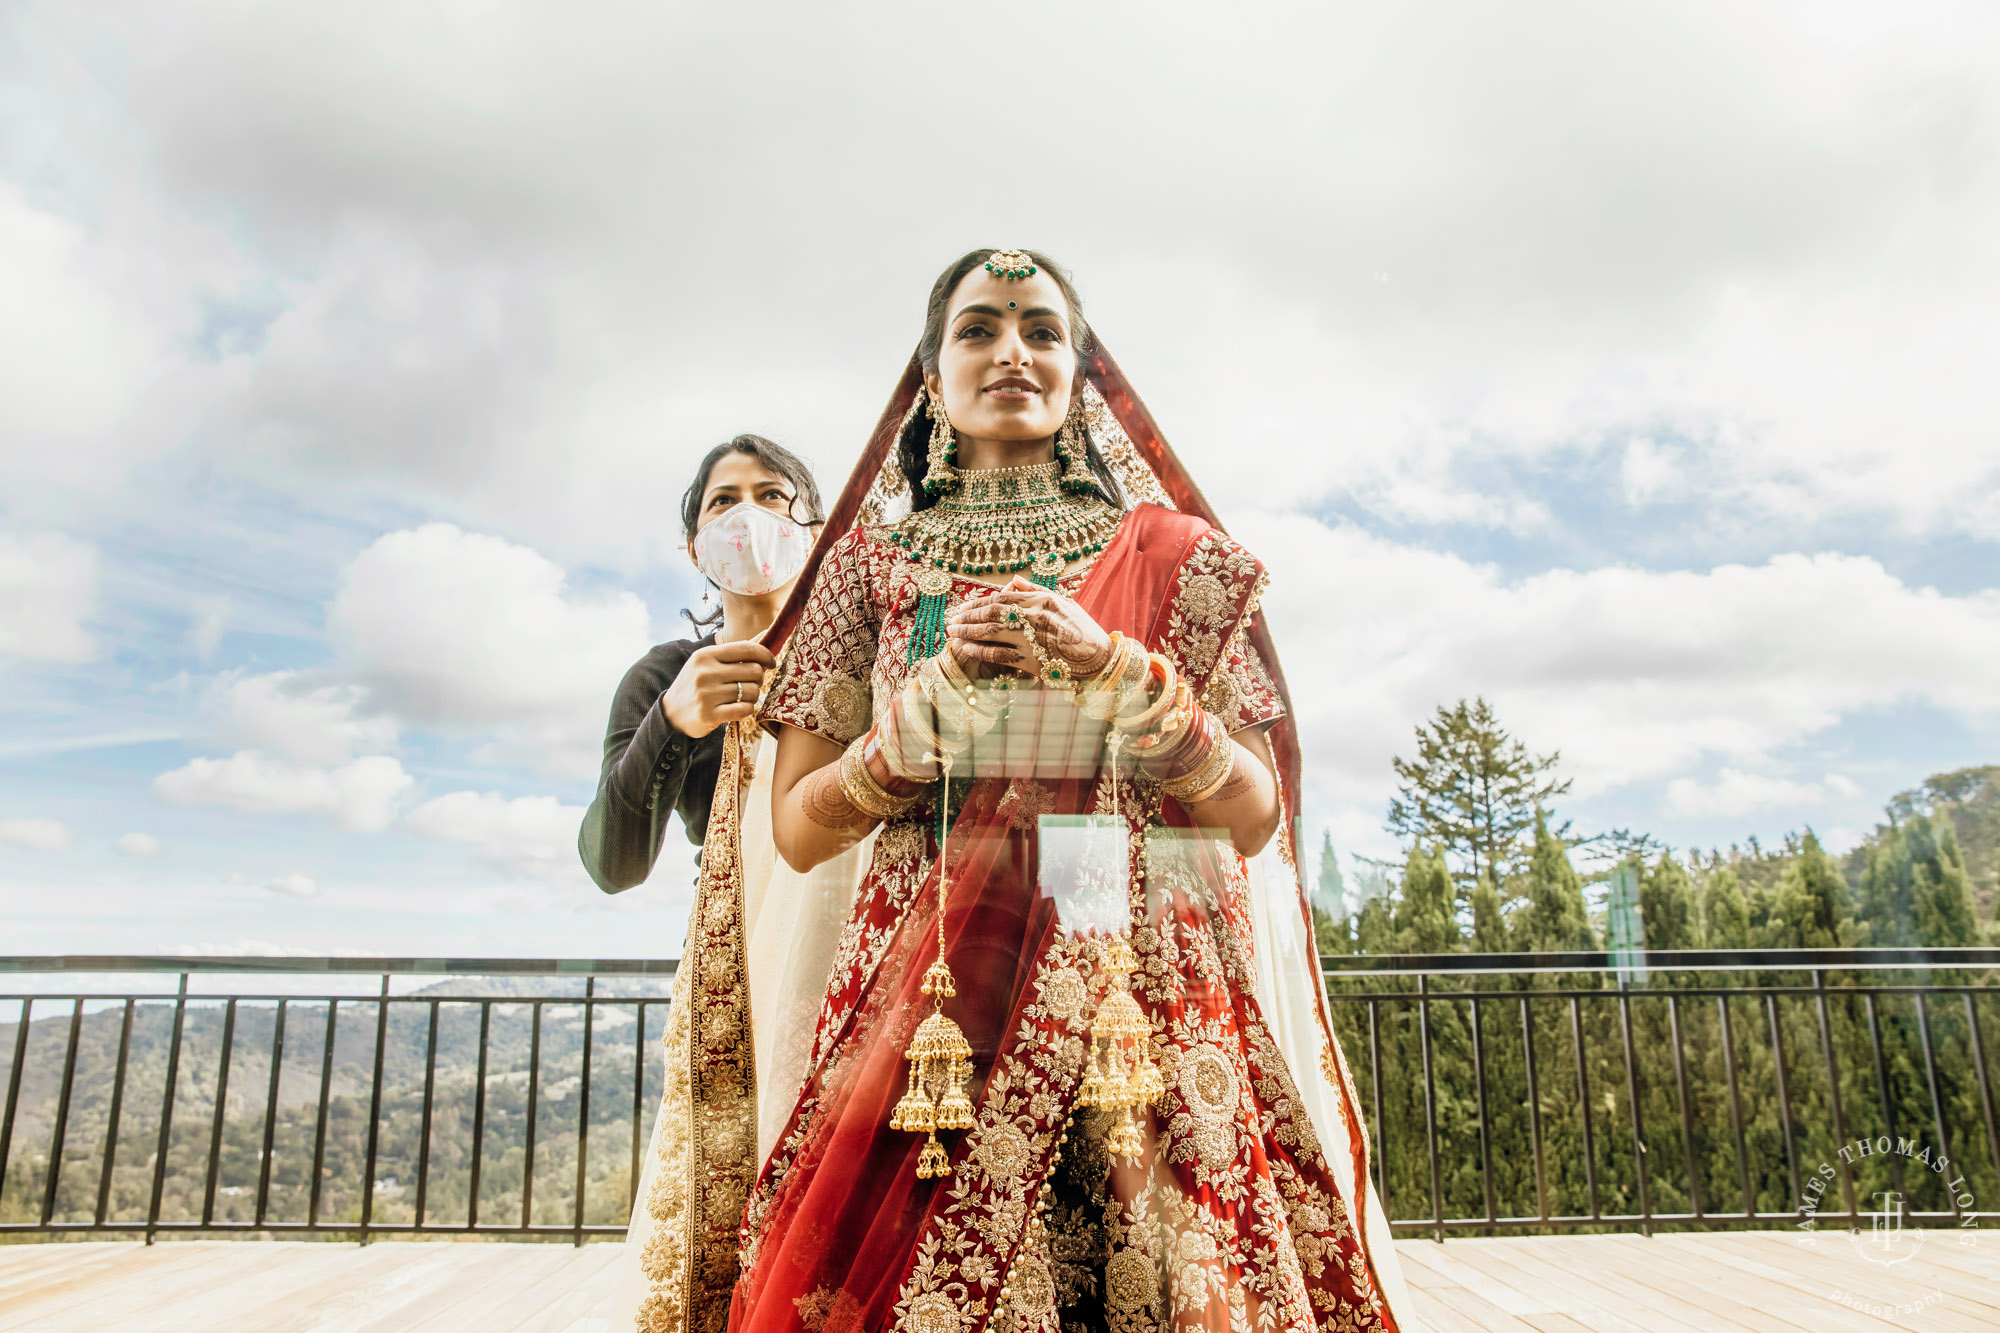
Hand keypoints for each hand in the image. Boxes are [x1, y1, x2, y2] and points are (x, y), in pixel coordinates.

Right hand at [661, 640, 777, 737]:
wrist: (671, 714)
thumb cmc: (696, 684)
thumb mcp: (708, 663)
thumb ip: (737, 651)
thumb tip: (766, 634)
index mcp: (706, 655)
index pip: (746, 648)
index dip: (765, 655)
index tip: (771, 663)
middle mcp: (706, 672)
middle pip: (754, 671)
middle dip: (757, 679)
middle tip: (749, 684)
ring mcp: (707, 694)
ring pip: (752, 692)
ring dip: (752, 696)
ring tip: (741, 697)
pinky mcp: (710, 715)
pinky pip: (745, 709)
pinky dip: (747, 709)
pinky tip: (739, 708)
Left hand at [945, 576, 1113, 681]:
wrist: (1099, 660)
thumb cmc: (1082, 630)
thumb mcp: (1063, 602)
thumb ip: (1035, 591)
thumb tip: (1012, 581)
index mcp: (1042, 600)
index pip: (1002, 598)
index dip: (979, 602)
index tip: (964, 607)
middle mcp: (1035, 617)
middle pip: (992, 614)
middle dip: (968, 616)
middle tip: (953, 620)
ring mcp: (1032, 639)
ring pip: (991, 633)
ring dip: (968, 632)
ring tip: (953, 633)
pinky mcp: (1031, 660)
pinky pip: (997, 654)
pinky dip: (979, 650)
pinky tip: (966, 648)